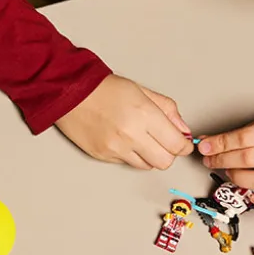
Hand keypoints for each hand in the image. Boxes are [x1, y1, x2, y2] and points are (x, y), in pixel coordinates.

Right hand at [55, 75, 193, 168]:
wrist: (69, 93)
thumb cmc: (103, 89)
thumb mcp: (142, 91)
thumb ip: (167, 109)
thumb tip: (182, 129)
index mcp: (144, 115)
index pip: (177, 145)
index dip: (184, 146)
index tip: (183, 143)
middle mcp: (131, 135)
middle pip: (165, 161)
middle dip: (169, 154)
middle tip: (165, 143)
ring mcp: (115, 148)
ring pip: (147, 166)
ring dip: (150, 156)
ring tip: (142, 140)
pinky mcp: (102, 156)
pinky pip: (127, 163)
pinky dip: (130, 155)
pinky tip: (123, 140)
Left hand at [198, 113, 253, 217]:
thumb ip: (240, 134)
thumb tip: (208, 143)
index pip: (246, 138)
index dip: (220, 144)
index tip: (205, 147)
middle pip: (250, 159)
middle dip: (223, 161)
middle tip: (210, 160)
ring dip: (237, 179)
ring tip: (229, 173)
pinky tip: (253, 198)